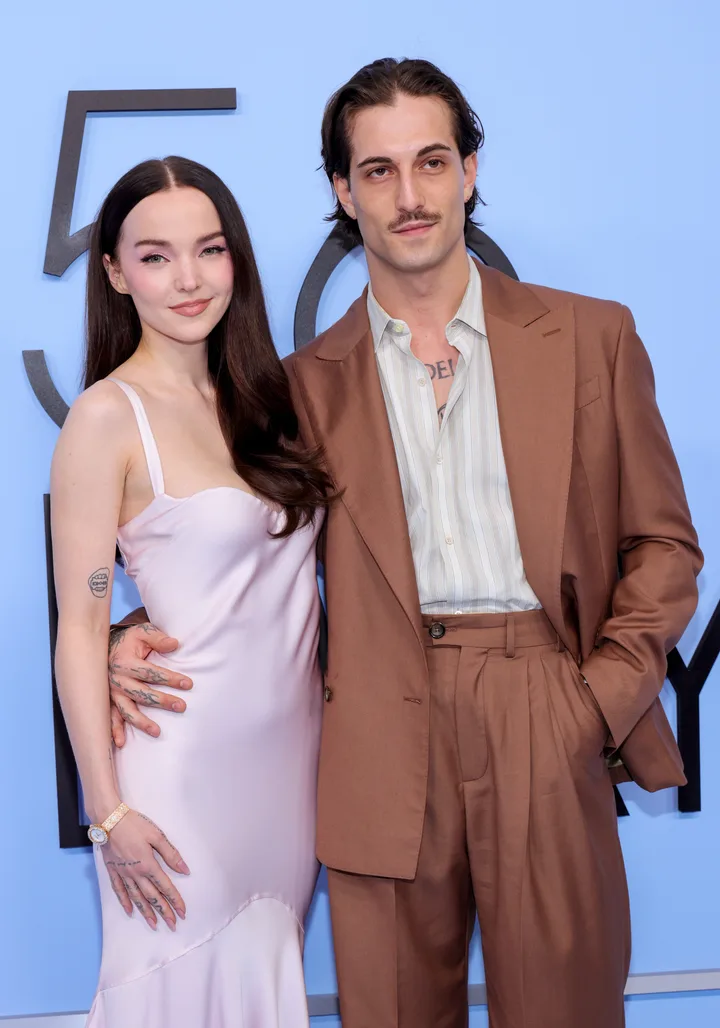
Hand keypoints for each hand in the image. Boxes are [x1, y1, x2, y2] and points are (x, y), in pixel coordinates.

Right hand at [102, 810, 189, 929]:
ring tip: (154, 924)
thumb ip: (171, 854)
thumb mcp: (157, 835)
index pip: (165, 887)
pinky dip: (125, 902)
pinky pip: (120, 891)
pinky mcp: (113, 871)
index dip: (175, 900)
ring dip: (146, 912)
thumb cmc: (134, 825)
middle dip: (164, 911)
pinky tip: (130, 911)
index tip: (182, 912)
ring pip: (136, 898)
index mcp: (149, 864)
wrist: (109, 820)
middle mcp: (136, 873)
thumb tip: (185, 869)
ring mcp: (123, 874)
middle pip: (152, 896)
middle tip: (172, 925)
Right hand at [109, 624, 192, 746]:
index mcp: (126, 662)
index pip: (151, 672)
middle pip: (142, 693)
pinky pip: (110, 717)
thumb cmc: (129, 641)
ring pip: (127, 709)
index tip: (188, 684)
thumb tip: (175, 644)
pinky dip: (114, 730)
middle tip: (181, 706)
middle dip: (162, 701)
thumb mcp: (142, 633)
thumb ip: (158, 638)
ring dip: (141, 721)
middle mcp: (117, 679)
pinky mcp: (108, 701)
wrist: (104, 647)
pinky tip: (120, 743)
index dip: (170, 678)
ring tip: (157, 731)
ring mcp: (112, 692)